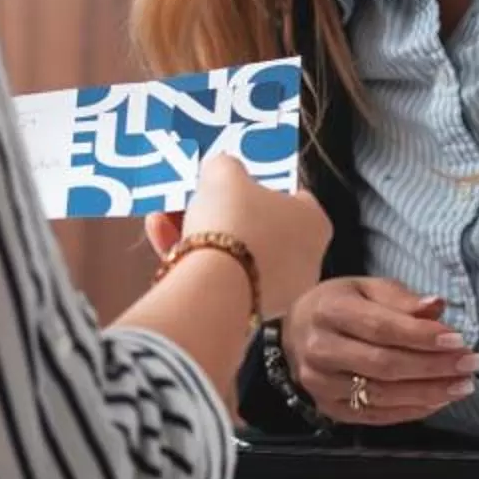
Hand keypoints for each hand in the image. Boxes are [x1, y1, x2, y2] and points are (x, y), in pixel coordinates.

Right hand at [154, 155, 331, 316]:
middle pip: (257, 229)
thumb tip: (222, 171)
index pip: (294, 199)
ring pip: (234, 255)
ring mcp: (279, 291)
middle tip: (193, 201)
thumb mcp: (224, 173)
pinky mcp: (249, 311)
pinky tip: (163, 242)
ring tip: (164, 219)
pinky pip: (222, 279)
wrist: (216, 284)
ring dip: (198, 235)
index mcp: (315, 223)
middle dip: (220, 215)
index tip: (233, 186)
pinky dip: (195, 261)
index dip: (261, 188)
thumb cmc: (234, 221)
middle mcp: (305, 260)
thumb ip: (226, 167)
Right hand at [279, 277, 478, 426]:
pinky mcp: (329, 409)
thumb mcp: (366, 289)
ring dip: (428, 392)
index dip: (423, 337)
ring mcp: (321, 384)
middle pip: (384, 364)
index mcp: (329, 311)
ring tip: (463, 386)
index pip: (382, 328)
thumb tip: (436, 307)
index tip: (458, 340)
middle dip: (433, 367)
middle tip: (470, 365)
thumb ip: (401, 300)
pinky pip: (376, 416)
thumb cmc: (339, 306)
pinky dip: (411, 410)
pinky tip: (438, 401)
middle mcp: (320, 350)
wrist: (295, 334)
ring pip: (382, 395)